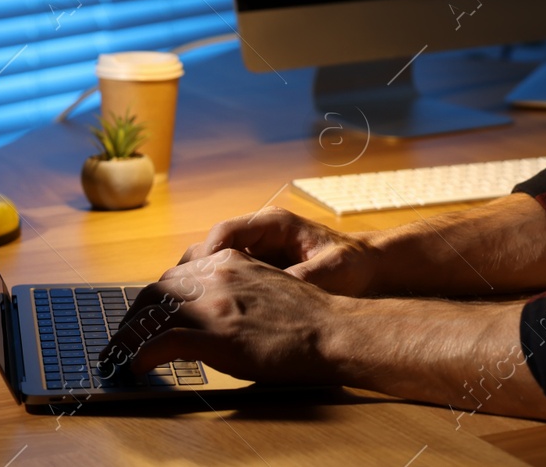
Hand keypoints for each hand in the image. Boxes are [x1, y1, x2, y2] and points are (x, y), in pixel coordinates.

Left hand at [99, 248, 344, 383]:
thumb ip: (234, 290)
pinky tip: (137, 367)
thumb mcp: (264, 287)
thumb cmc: (306, 317)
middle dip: (136, 316)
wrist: (334, 330)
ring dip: (130, 336)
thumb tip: (209, 312)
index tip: (145, 318)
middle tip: (126, 339)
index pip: (175, 275)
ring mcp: (215, 304)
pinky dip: (142, 356)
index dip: (154, 300)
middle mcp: (217, 275)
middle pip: (157, 291)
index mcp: (230, 261)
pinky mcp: (217, 336)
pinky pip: (163, 344)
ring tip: (122, 355)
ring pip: (153, 313)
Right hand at [178, 208, 379, 296]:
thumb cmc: (352, 264)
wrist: (366, 267)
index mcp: (274, 224)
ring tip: (186, 316)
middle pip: (210, 248)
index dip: (208, 256)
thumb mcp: (333, 271)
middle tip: (179, 304)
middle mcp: (258, 234)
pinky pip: (223, 281)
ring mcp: (254, 253)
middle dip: (191, 275)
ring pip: (211, 265)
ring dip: (198, 288)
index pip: (226, 232)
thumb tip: (275, 294)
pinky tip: (207, 322)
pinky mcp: (254, 272)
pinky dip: (211, 297)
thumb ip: (304, 279)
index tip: (198, 283)